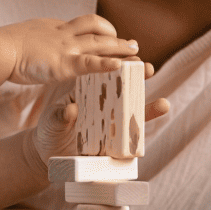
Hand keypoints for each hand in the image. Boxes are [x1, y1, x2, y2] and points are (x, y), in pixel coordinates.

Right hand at [0, 15, 139, 84]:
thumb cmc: (3, 46)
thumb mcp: (24, 35)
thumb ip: (36, 36)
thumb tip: (34, 38)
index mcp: (54, 27)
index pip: (83, 25)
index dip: (100, 30)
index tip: (110, 33)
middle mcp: (64, 34)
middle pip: (97, 30)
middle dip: (116, 37)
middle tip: (133, 43)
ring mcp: (65, 48)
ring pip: (100, 43)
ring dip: (119, 47)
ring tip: (135, 52)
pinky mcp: (63, 64)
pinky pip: (89, 63)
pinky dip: (106, 64)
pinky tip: (119, 65)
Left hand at [24, 63, 170, 170]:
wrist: (46, 154)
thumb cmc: (49, 130)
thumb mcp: (51, 121)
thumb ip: (60, 116)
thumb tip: (71, 110)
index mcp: (88, 93)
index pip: (105, 76)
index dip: (118, 65)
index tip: (130, 56)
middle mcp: (102, 107)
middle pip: (123, 91)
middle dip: (138, 80)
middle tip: (149, 70)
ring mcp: (108, 125)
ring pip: (131, 115)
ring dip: (147, 109)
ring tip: (164, 104)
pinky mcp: (110, 145)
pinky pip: (127, 140)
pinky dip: (138, 136)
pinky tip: (148, 133)